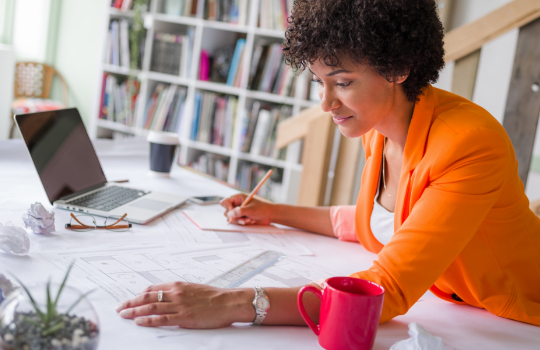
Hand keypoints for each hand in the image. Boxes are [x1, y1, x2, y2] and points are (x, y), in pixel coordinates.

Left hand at [115, 282, 253, 328]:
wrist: (229, 302)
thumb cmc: (214, 297)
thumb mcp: (194, 289)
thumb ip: (179, 292)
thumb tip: (167, 298)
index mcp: (178, 285)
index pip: (152, 289)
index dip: (138, 295)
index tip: (130, 300)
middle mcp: (176, 293)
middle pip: (147, 298)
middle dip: (131, 303)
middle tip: (119, 308)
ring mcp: (179, 305)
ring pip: (150, 308)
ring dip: (134, 311)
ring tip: (123, 315)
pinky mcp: (183, 317)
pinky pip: (161, 319)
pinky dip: (148, 320)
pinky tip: (139, 321)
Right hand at [220, 193, 274, 224]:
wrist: (271, 215)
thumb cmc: (262, 209)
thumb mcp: (251, 209)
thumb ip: (240, 211)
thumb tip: (230, 214)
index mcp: (239, 198)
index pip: (226, 201)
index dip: (227, 207)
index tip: (232, 213)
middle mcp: (237, 204)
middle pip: (227, 211)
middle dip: (234, 216)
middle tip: (243, 219)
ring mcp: (238, 211)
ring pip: (230, 217)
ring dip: (238, 220)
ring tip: (248, 220)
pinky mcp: (241, 217)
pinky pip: (235, 221)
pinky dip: (241, 222)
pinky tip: (249, 221)